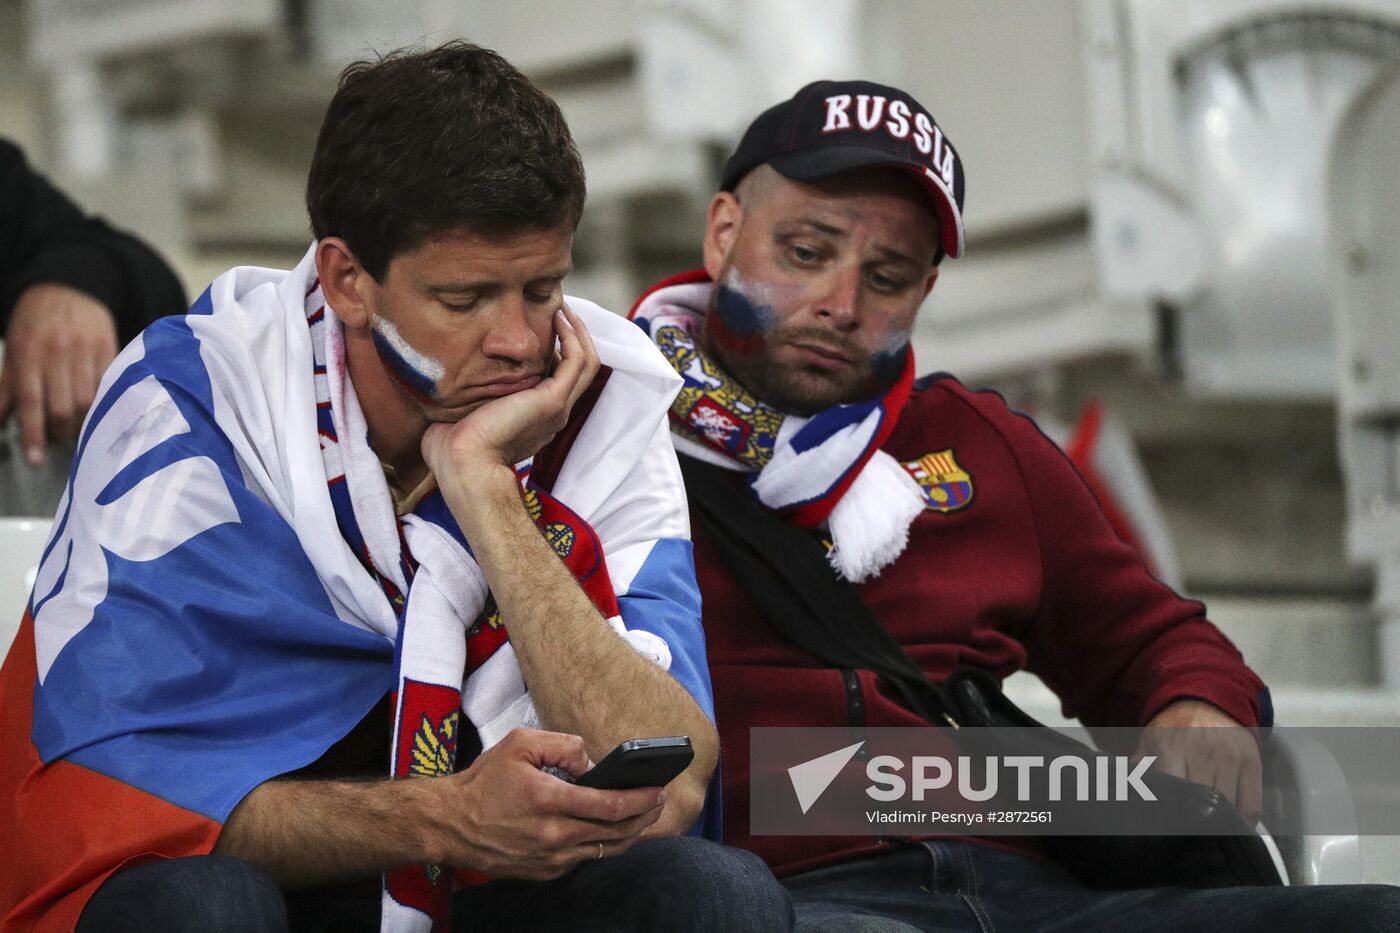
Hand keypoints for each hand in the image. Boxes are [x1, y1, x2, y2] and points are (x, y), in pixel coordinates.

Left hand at [0, 282, 118, 464]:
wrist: (69, 287)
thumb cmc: (36, 323)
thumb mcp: (14, 350)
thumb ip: (7, 387)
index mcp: (28, 353)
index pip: (30, 401)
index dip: (32, 434)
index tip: (35, 460)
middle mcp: (58, 352)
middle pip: (63, 406)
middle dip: (61, 432)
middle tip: (58, 440)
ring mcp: (86, 350)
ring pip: (89, 399)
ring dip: (84, 423)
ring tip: (78, 430)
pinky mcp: (110, 348)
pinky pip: (109, 384)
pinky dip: (105, 403)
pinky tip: (100, 411)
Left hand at [421, 304, 598, 483]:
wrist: (463, 463)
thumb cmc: (453, 447)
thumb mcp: (464, 411)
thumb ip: (468, 394)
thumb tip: (445, 375)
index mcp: (535, 418)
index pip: (558, 378)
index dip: (555, 350)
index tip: (540, 326)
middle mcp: (553, 413)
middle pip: (580, 368)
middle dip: (573, 335)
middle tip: (559, 309)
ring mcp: (557, 406)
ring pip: (586, 361)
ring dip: (578, 331)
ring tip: (562, 308)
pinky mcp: (553, 399)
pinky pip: (578, 360)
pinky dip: (573, 336)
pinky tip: (559, 317)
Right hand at [428, 728, 664, 879]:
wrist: (450, 823)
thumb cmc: (484, 781)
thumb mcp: (519, 744)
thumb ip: (562, 745)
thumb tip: (591, 763)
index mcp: (548, 801)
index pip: (609, 805)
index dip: (640, 800)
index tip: (658, 791)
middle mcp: (553, 836)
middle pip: (616, 833)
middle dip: (644, 818)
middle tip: (659, 803)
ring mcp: (549, 859)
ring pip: (604, 850)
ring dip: (630, 834)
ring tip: (643, 817)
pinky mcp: (544, 872)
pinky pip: (584, 860)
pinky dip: (602, 845)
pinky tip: (611, 830)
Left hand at [1137, 698, 1261, 824]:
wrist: (1208, 699)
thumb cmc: (1173, 727)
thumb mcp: (1149, 742)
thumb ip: (1138, 770)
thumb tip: (1126, 796)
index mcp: (1172, 749)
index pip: (1173, 793)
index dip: (1170, 816)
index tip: (1167, 830)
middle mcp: (1204, 754)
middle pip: (1202, 805)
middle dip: (1194, 824)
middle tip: (1188, 838)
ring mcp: (1230, 759)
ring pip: (1228, 809)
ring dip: (1218, 826)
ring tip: (1208, 834)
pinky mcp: (1252, 763)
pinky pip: (1252, 806)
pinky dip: (1242, 823)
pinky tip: (1230, 827)